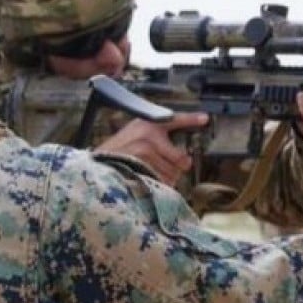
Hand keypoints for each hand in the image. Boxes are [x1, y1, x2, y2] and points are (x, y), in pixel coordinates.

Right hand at [94, 112, 208, 185]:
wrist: (97, 164)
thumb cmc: (118, 150)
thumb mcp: (135, 134)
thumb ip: (158, 139)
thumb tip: (184, 158)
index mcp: (148, 124)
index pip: (175, 119)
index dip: (192, 119)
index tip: (205, 118)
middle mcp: (148, 135)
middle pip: (181, 158)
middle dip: (178, 167)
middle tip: (170, 166)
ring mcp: (145, 151)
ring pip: (173, 172)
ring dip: (168, 177)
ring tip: (151, 171)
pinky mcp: (142, 167)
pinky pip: (163, 181)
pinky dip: (160, 184)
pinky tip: (147, 178)